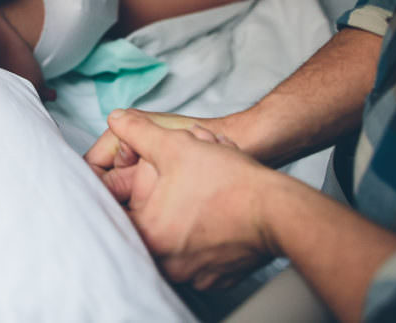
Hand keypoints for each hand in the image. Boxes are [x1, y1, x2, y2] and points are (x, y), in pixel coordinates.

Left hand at [84, 109, 278, 289]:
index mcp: (149, 236)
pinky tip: (213, 207)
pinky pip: (199, 251)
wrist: (280, 210)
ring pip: (175, 236)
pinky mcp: (217, 277)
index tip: (133, 179)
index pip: (117, 216)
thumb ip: (137, 132)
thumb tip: (115, 119)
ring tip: (198, 186)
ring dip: (181, 210)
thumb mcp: (174, 145)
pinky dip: (201, 229)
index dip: (122, 190)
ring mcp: (194, 275)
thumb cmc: (228, 181)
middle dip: (158, 195)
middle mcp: (167, 264)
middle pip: (149, 224)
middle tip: (175, 177)